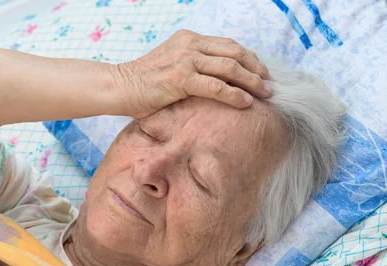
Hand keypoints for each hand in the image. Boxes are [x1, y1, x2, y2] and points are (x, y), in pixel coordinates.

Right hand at [116, 29, 271, 117]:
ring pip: (230, 66)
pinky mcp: (181, 78)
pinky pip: (216, 85)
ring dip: (252, 81)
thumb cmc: (142, 85)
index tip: (260, 73)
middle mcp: (190, 44)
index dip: (248, 58)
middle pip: (234, 52)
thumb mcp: (169, 68)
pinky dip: (234, 94)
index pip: (227, 45)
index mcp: (188, 39)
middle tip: (269, 84)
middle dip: (256, 68)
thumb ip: (190, 69)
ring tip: (265, 94)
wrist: (118, 87)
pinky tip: (246, 103)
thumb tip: (211, 85)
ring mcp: (186, 59)